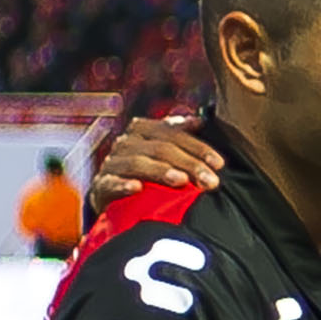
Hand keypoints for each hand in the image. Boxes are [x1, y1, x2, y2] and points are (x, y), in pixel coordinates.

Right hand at [89, 111, 222, 207]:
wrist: (113, 198)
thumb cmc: (147, 171)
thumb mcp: (164, 151)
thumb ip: (179, 135)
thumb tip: (199, 120)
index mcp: (142, 130)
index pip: (173, 134)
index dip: (198, 147)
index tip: (219, 164)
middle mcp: (125, 143)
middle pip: (160, 149)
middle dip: (189, 164)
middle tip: (211, 182)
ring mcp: (111, 164)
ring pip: (137, 163)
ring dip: (161, 171)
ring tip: (182, 181)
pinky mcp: (100, 186)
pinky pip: (110, 183)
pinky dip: (123, 184)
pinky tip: (137, 188)